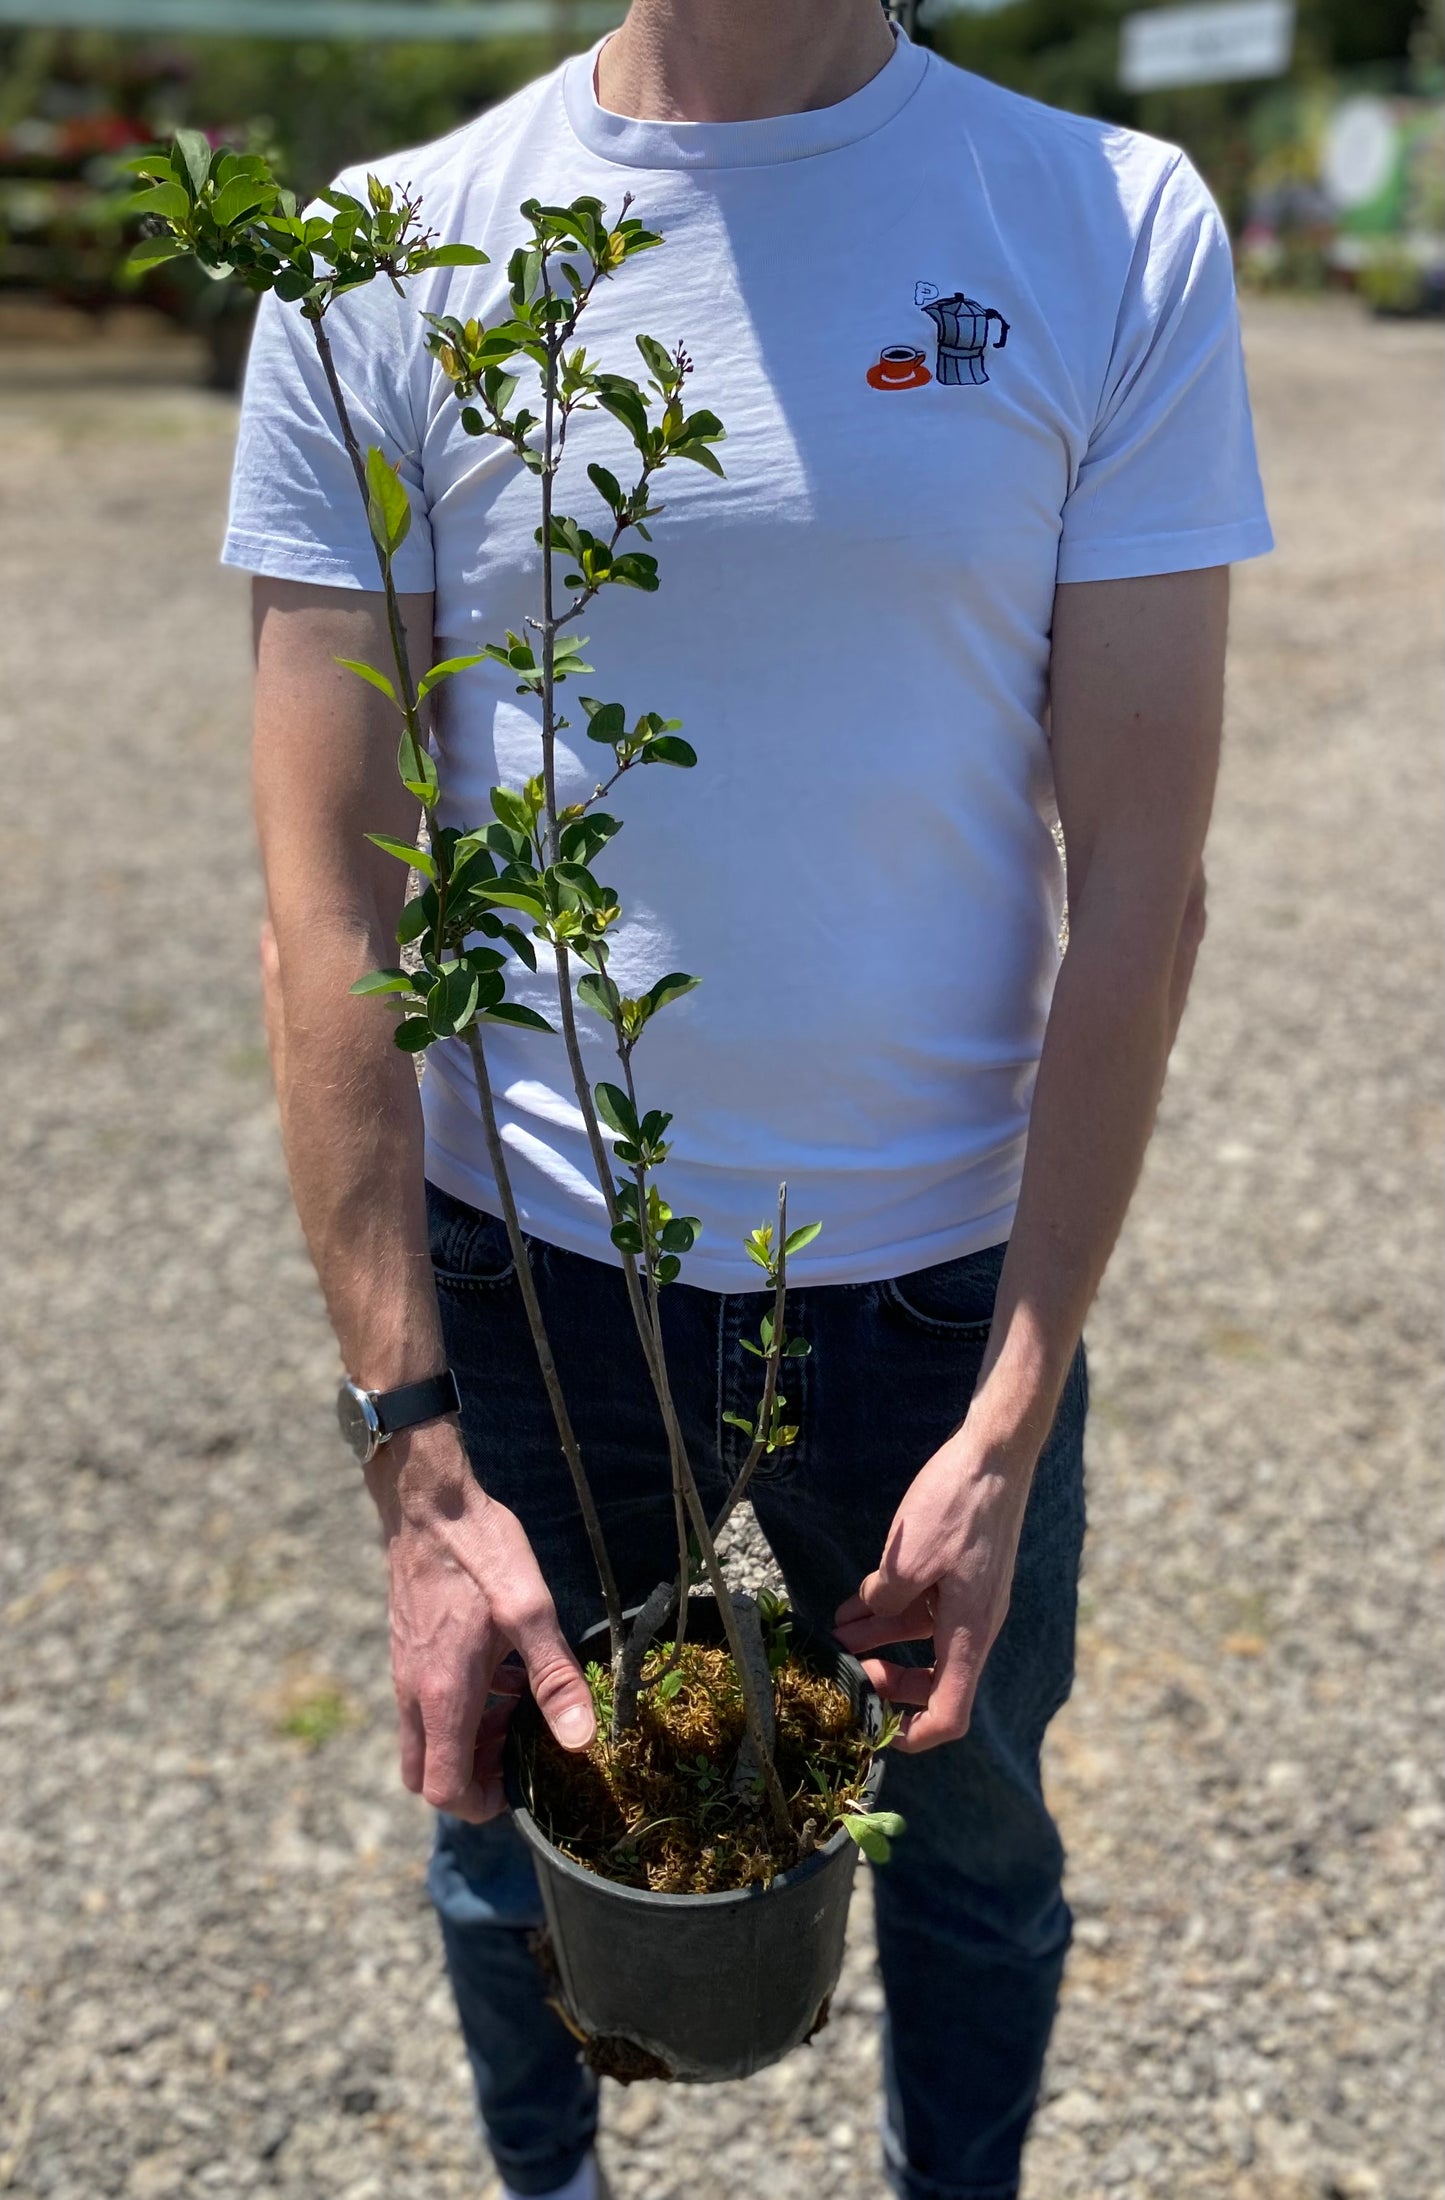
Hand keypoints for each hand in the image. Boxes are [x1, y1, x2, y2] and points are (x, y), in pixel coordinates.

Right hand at [366, 1421, 595, 1819]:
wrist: (428, 1504)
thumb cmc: (480, 1551)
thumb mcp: (530, 1610)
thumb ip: (554, 1677)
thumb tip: (580, 1740)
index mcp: (442, 1695)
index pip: (443, 1790)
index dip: (480, 1806)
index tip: (520, 1789)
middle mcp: (413, 1694)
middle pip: (427, 1777)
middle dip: (470, 1783)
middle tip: (518, 1758)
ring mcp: (406, 1673)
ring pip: (425, 1743)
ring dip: (467, 1745)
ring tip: (517, 1713)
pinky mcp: (408, 1654)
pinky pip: (424, 1709)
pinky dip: (458, 1713)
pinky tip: (499, 1675)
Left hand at [833, 1427, 1036, 1751]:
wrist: (995, 1456)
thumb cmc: (957, 1505)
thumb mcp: (908, 1559)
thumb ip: (886, 1599)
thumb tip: (872, 1612)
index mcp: (969, 1632)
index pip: (950, 1712)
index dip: (914, 1734)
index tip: (877, 1731)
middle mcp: (975, 1624)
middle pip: (936, 1683)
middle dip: (889, 1684)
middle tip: (848, 1672)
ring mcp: (970, 1599)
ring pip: (924, 1640)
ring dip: (881, 1641)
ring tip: (837, 1634)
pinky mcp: (962, 1575)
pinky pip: (926, 1608)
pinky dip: (892, 1611)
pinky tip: (855, 1603)